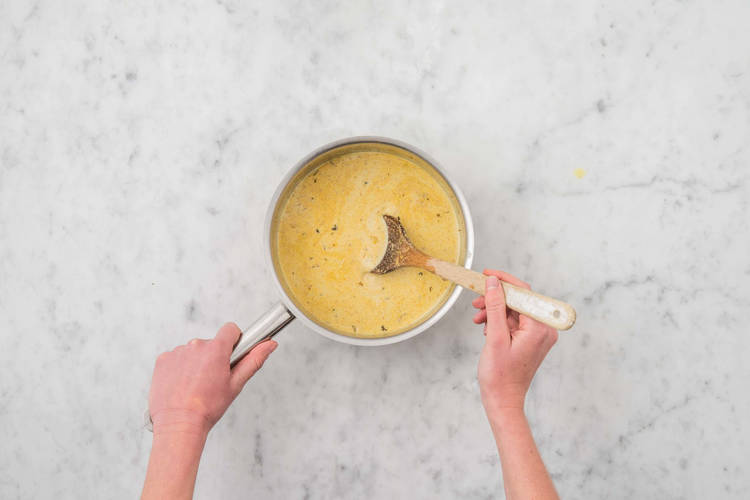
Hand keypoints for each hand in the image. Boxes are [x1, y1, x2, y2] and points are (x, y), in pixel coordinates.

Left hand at [148, 323, 276, 435]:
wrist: (179, 424)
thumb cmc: (208, 408)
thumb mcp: (236, 384)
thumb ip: (254, 360)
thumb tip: (270, 344)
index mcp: (216, 350)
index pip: (230, 330)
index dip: (234, 341)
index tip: (231, 355)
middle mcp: (195, 346)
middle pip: (210, 343)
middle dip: (213, 357)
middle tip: (212, 380)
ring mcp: (177, 352)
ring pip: (193, 352)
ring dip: (196, 363)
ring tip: (195, 386)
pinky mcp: (163, 360)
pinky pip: (176, 358)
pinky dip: (179, 368)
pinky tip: (181, 385)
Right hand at [472, 270, 557, 412]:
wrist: (503, 400)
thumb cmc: (500, 376)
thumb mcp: (494, 337)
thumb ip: (495, 307)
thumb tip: (493, 283)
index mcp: (540, 328)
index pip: (523, 292)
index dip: (504, 281)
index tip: (486, 275)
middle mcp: (544, 329)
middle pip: (519, 300)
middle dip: (496, 298)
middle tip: (476, 301)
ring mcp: (538, 335)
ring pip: (514, 310)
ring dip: (494, 310)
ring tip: (478, 317)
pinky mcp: (530, 340)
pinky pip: (514, 322)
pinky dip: (499, 321)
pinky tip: (486, 327)